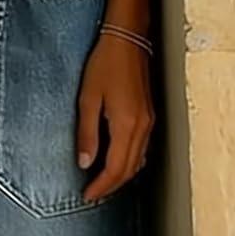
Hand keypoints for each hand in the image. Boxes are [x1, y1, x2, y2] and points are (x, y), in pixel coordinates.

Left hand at [76, 33, 154, 202]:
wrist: (128, 40)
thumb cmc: (105, 64)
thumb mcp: (88, 99)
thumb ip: (87, 133)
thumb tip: (85, 163)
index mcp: (126, 125)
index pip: (115, 168)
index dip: (101, 186)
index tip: (87, 195)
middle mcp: (142, 128)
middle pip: (129, 169)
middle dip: (111, 186)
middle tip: (92, 194)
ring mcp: (149, 122)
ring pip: (138, 161)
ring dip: (121, 176)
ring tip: (102, 183)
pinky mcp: (149, 116)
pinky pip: (142, 149)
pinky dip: (130, 162)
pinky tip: (117, 161)